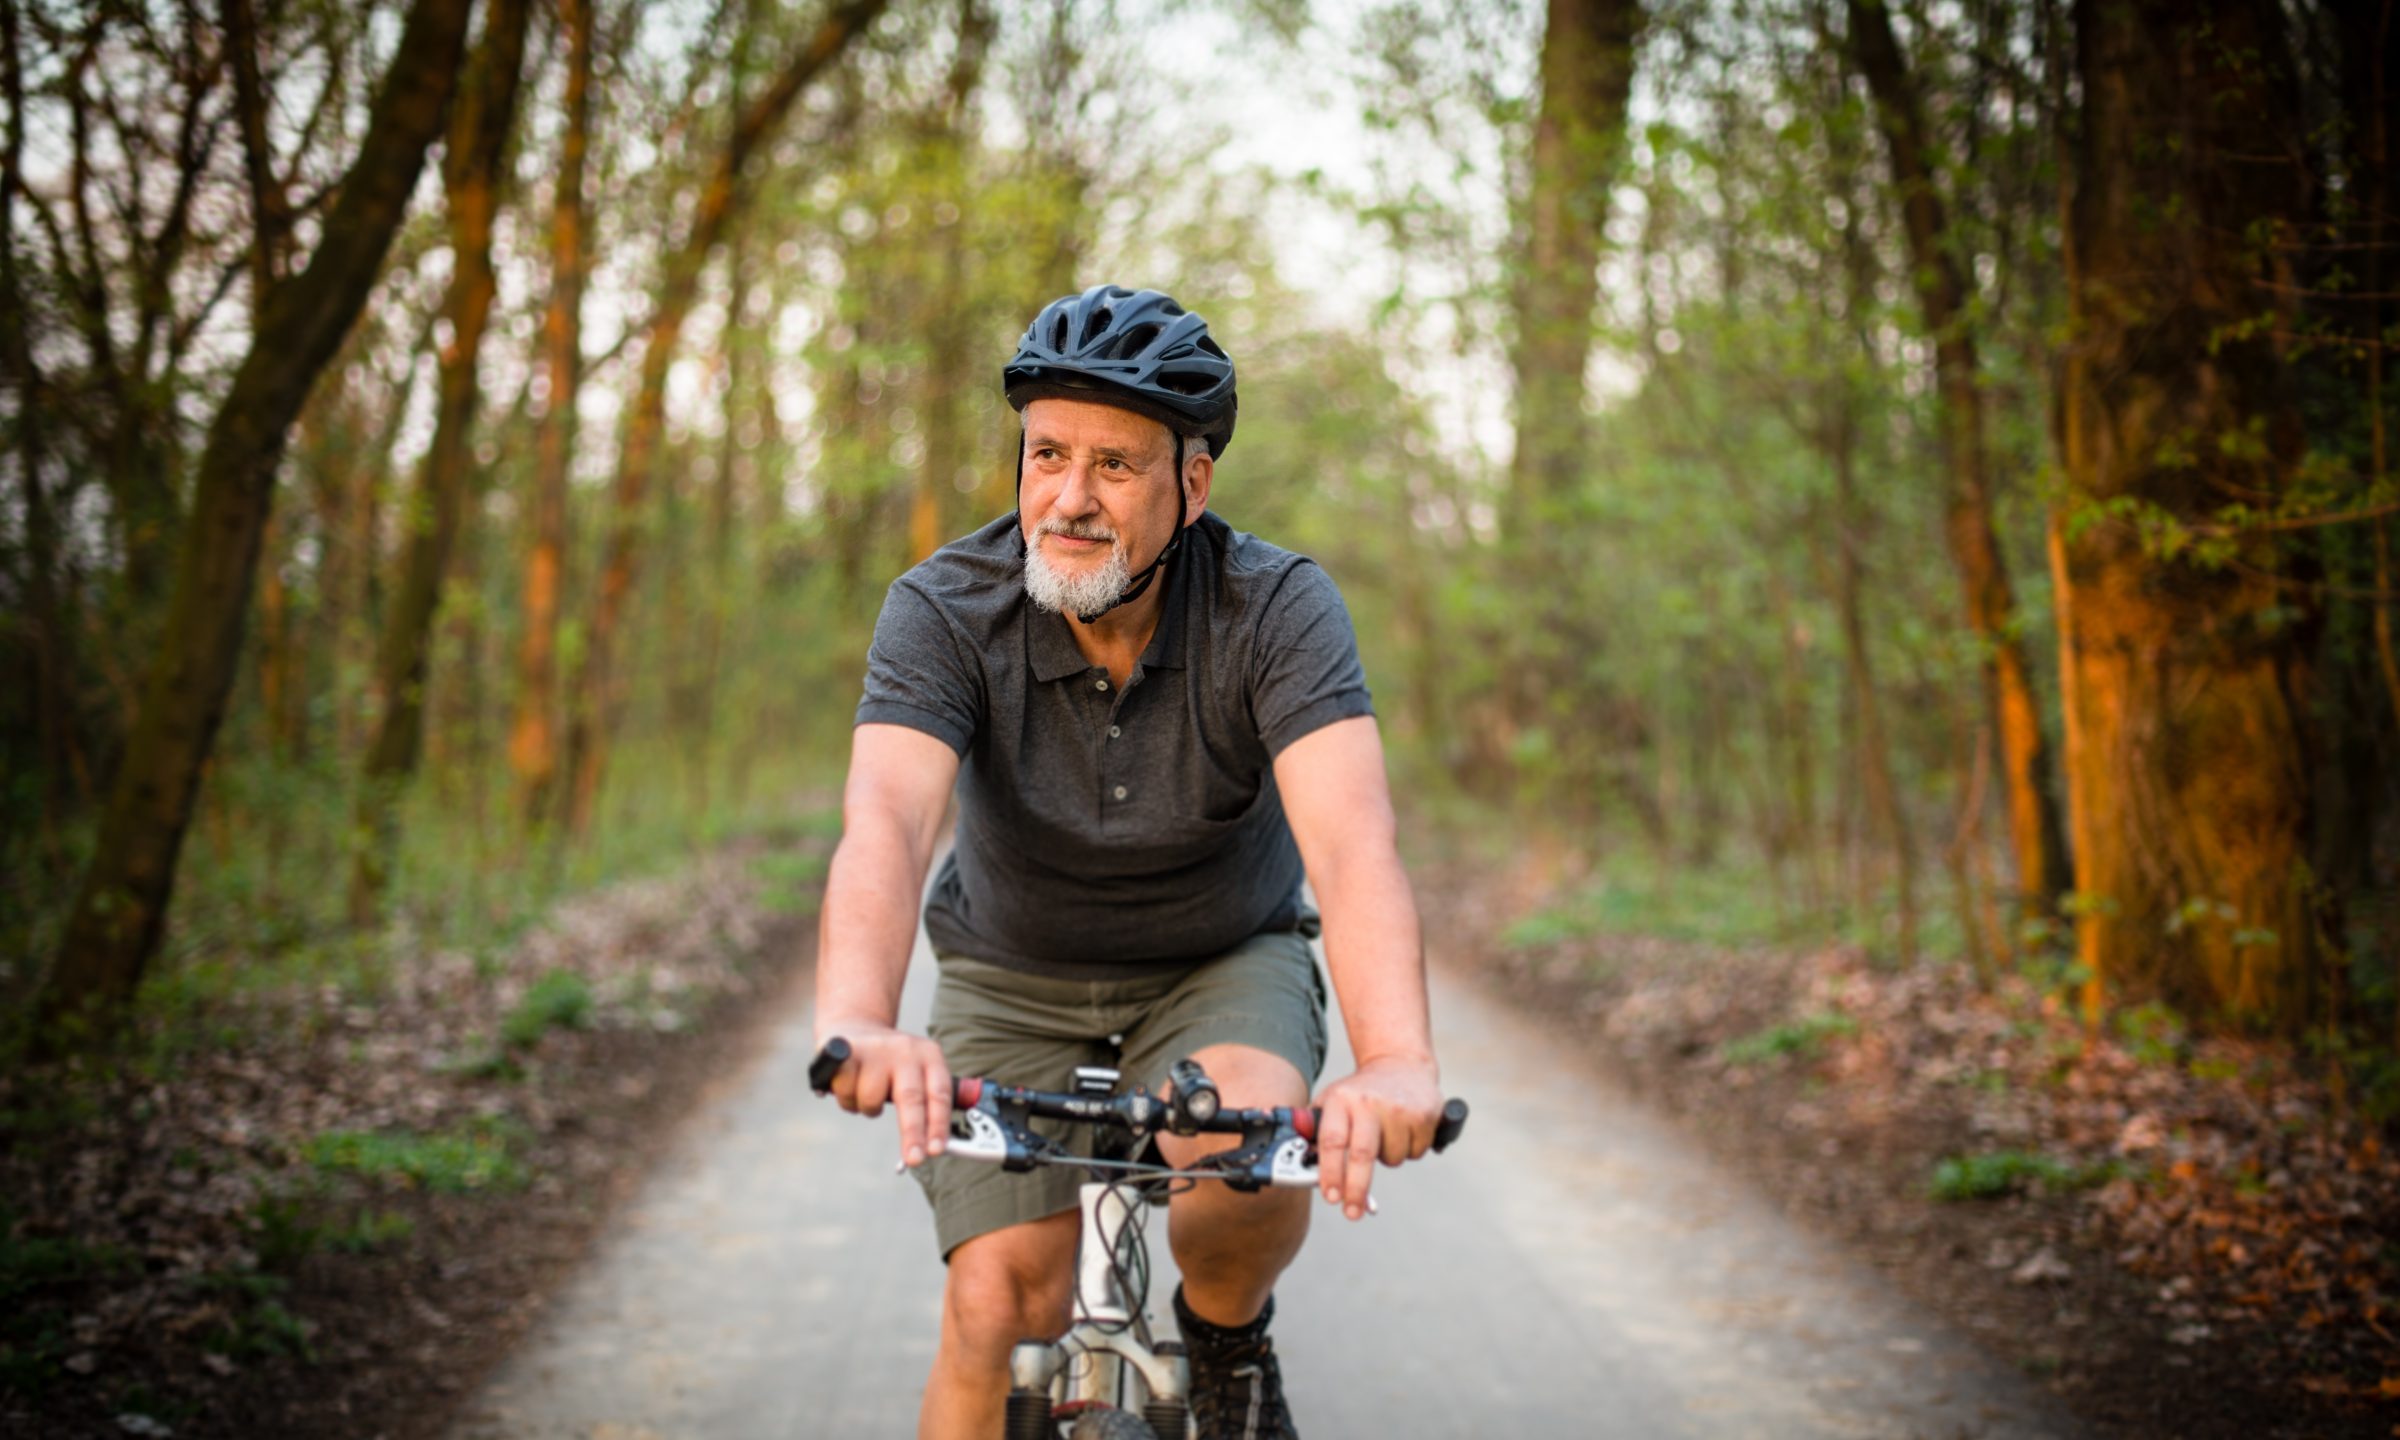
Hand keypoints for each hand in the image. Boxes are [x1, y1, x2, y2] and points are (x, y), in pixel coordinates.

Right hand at [815, 1021, 952, 1169]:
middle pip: (911, 1098)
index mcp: (930, 1056)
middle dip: (913, 1133)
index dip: (938, 1124)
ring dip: (867, 1108)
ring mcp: (877, 1048)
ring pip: (871, 1099)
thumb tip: (937, 1145)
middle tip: (914, 1159)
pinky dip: (846, 1098)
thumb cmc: (890, 1063)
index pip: (939, 1094)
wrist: (856, 1025)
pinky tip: (849, 1084)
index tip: (936, 1150)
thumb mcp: (917, 1073)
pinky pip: (846, 1090)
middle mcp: (906, 1049)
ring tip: (866, 1094)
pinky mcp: (847, 1049)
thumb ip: (928, 1103)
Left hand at [1312, 1055, 1442, 1221]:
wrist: (1401, 1064)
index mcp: (1341, 1099)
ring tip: (1385, 1134)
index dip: (1331, 1172)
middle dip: (1356, 1189)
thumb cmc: (1360, 1094)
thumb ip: (1315, 1133)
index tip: (1331, 1197)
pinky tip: (1404, 1129)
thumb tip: (1297, 1167)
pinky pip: (1415, 1152)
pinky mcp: (1424, 1114)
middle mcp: (1368, 1102)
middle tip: (1352, 1212)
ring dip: (1387, 1158)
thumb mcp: (1332, 1103)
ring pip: (1392, 1158)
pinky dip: (1408, 1149)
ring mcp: (1398, 1108)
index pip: (1332, 1141)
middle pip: (1361, 1155)